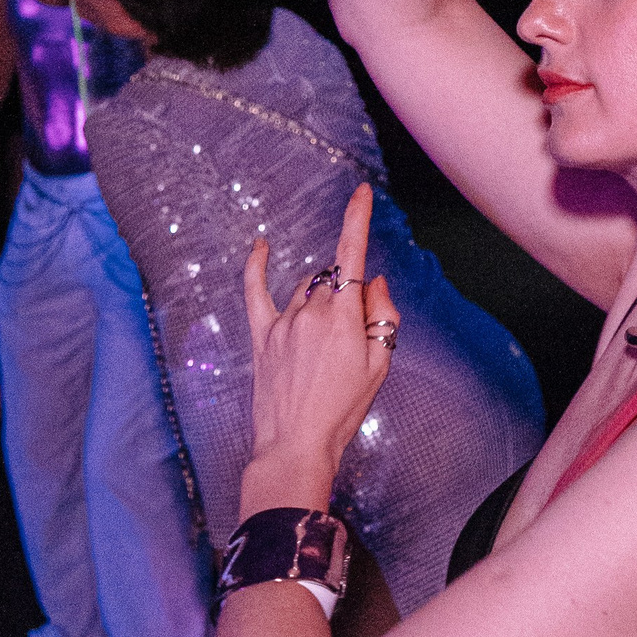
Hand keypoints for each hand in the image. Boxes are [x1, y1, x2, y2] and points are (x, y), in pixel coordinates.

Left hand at [240, 185, 399, 511]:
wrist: (296, 445)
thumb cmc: (343, 410)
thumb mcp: (380, 365)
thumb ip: (382, 316)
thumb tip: (373, 282)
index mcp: (345, 315)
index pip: (353, 253)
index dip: (357, 218)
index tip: (361, 192)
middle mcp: (312, 309)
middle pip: (335, 280)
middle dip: (348, 294)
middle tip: (354, 340)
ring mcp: (283, 321)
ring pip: (307, 289)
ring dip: (321, 298)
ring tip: (327, 346)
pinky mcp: (262, 336)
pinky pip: (255, 292)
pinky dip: (256, 266)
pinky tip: (260, 246)